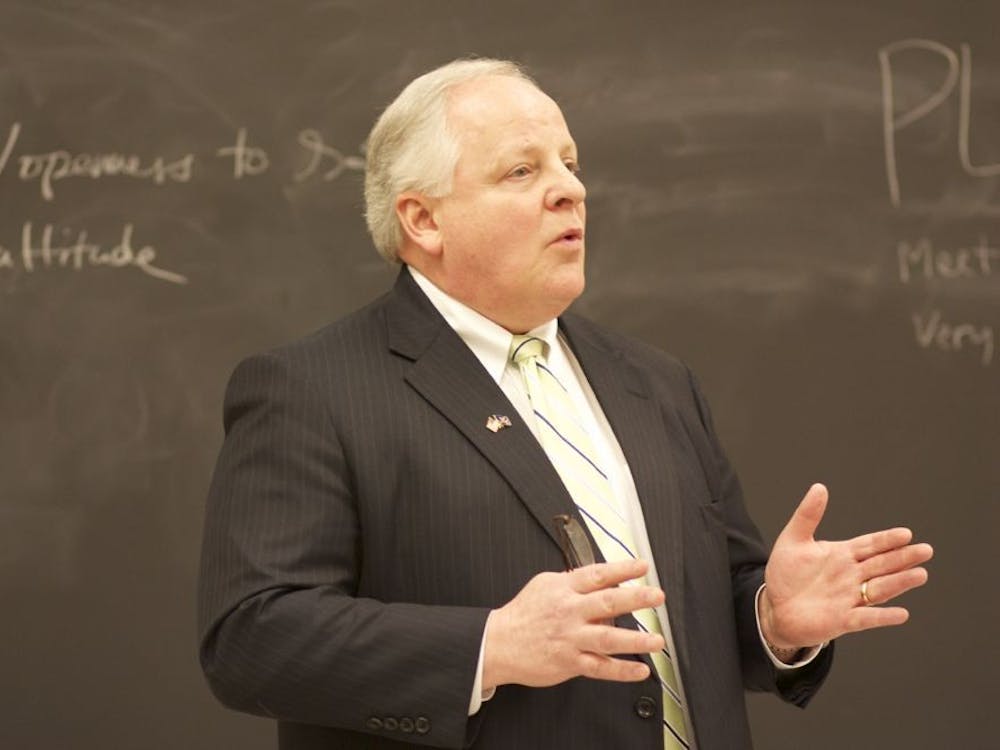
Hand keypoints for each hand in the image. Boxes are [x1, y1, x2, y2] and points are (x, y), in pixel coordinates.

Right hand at [482, 559, 665, 689]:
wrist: (497, 643)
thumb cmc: (523, 614)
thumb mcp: (544, 585)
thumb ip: (573, 581)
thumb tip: (602, 579)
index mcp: (564, 588)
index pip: (597, 574)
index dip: (622, 569)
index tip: (643, 566)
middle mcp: (569, 612)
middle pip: (607, 603)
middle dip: (635, 598)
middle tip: (657, 596)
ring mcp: (570, 638)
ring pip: (607, 639)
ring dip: (636, 640)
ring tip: (658, 640)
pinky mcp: (569, 662)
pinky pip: (600, 668)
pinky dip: (622, 670)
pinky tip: (640, 670)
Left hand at [761, 483, 933, 649]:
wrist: (774, 607)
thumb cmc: (786, 575)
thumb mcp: (793, 540)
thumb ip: (808, 515)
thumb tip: (819, 487)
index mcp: (842, 555)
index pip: (870, 545)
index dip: (887, 540)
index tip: (906, 534)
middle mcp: (851, 576)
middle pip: (882, 565)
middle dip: (904, 557)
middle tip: (925, 550)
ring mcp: (849, 598)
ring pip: (880, 589)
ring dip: (900, 582)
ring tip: (920, 574)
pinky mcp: (842, 620)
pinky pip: (866, 618)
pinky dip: (882, 616)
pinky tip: (901, 613)